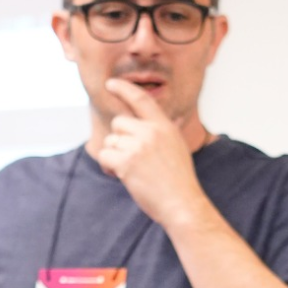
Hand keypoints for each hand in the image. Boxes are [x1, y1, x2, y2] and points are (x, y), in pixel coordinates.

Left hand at [92, 77, 207, 226]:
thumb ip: (160, 133)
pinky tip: (122, 177)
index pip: (141, 100)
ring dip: (114, 156)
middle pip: (119, 123)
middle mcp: (152, 132)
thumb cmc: (179, 181)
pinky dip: (108, 167)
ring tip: (132, 171)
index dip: (123, 89)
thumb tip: (149, 123)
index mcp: (165, 127)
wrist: (183, 204)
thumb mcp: (176, 148)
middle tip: (131, 159)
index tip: (111, 84)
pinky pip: (105, 155)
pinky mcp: (126, 161)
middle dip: (119, 140)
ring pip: (110, 141)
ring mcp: (139, 146)